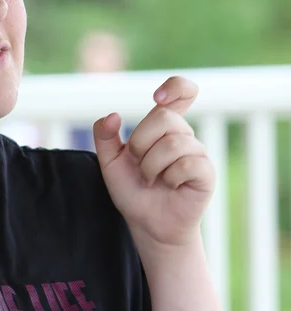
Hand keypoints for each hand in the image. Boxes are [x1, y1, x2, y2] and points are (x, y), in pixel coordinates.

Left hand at [93, 76, 215, 249]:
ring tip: (151, 180)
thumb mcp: (110, 163)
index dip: (174, 87)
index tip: (157, 99)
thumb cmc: (132, 190)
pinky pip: (187, 164)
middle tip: (139, 165)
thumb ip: (105, 137)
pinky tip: (170, 186)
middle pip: (164, 117)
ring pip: (173, 144)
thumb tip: (112, 115)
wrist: (146, 223)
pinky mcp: (206, 172)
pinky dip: (169, 178)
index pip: (181, 91)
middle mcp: (183, 135)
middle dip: (140, 144)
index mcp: (162, 127)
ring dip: (151, 167)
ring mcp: (198, 153)